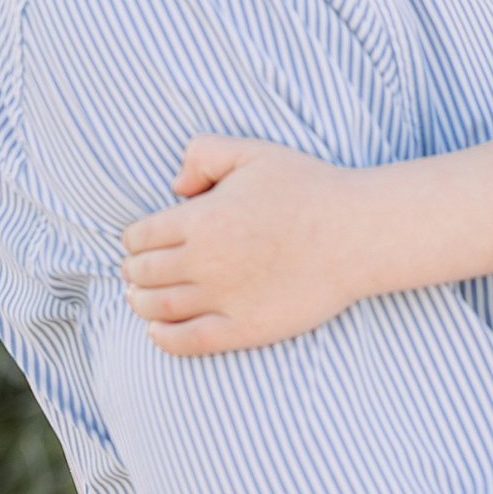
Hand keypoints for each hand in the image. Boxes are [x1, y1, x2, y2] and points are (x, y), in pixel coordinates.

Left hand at [121, 136, 376, 353]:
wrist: (358, 234)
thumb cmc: (308, 188)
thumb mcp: (252, 151)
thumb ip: (203, 154)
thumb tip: (175, 188)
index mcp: (201, 219)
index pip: (140, 237)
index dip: (134, 240)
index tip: (140, 242)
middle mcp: (205, 262)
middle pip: (143, 273)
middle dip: (134, 270)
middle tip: (137, 271)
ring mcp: (225, 299)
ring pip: (158, 308)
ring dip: (140, 303)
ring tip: (140, 299)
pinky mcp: (246, 328)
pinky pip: (189, 342)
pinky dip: (163, 338)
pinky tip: (158, 330)